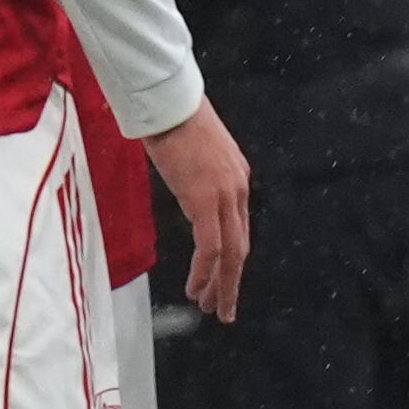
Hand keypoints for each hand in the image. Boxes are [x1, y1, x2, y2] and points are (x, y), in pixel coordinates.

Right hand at [147, 102, 251, 322]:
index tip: (223, 279)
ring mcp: (225, 195)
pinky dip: (205, 273)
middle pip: (241, 247)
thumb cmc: (172, 117)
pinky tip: (196, 289)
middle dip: (231, 282)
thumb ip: (196, 173)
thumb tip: (184, 181)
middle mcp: (238, 188)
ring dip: (221, 285)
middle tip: (224, 308)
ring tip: (211, 308)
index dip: (232, 259)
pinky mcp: (206, 201)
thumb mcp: (192, 150)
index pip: (239, 228)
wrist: (168, 99)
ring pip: (231, 254)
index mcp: (236, 177)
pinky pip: (211, 248)